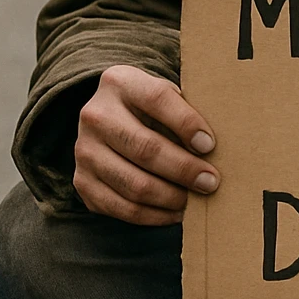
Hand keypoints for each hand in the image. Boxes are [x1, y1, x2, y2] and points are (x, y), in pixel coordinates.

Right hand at [73, 65, 218, 225]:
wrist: (107, 118)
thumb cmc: (151, 108)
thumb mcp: (165, 95)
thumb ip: (186, 110)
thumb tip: (216, 148)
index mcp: (120, 82)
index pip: (157, 99)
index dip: (186, 123)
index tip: (210, 146)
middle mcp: (95, 115)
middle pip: (145, 148)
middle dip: (184, 169)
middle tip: (211, 182)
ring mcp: (84, 151)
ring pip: (133, 183)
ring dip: (171, 197)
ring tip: (194, 201)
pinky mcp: (82, 182)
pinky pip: (121, 208)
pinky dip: (152, 216)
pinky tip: (174, 213)